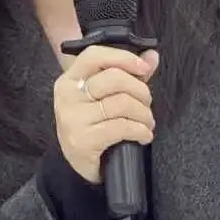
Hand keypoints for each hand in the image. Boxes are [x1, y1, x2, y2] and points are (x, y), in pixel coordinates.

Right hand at [53, 46, 158, 183]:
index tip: (144, 68)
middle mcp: (67, 96)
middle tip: (147, 104)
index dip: (123, 58)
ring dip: (144, 114)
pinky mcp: (82, 140)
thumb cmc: (93, 125)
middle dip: (140, 91)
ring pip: (122, 104)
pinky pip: (121, 127)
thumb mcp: (105, 96)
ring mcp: (73, 118)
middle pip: (114, 78)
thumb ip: (128, 74)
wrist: (78, 164)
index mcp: (70, 79)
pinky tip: (144, 135)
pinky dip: (140, 131)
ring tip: (147, 122)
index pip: (94, 55)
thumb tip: (152, 56)